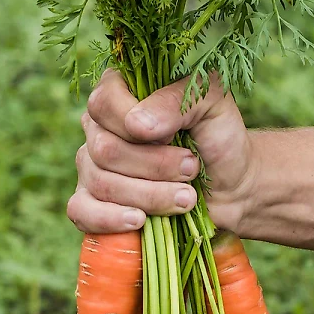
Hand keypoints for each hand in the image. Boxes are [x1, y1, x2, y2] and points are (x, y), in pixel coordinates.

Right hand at [68, 69, 255, 233]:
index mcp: (120, 92)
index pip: (104, 103)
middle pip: (104, 150)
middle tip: (191, 169)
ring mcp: (91, 166)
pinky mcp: (93, 202)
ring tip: (187, 198)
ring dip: (150, 195)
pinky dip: (109, 220)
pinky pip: (81, 212)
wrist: (232, 186)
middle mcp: (98, 128)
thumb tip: (137, 126)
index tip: (175, 137)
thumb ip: (176, 100)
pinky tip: (139, 221)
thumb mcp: (211, 103)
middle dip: (154, 166)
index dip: (135, 126)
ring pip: (102, 184)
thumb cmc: (220, 138)